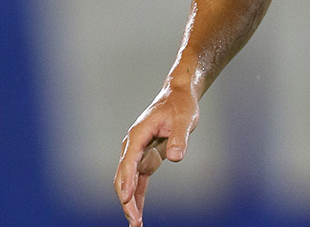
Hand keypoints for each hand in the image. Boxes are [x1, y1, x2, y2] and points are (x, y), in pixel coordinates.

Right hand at [114, 81, 199, 225]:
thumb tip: (175, 157)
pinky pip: (138, 182)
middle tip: (134, 221)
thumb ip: (179, 138)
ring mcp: (137, 153)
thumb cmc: (181, 105)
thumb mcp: (184, 119)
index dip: (127, 182)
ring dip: (130, 203)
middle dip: (127, 200)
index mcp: (138, 135)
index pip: (129, 162)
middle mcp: (133, 145)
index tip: (127, 199)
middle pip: (124, 177)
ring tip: (135, 224)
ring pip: (128, 182)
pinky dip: (137, 196)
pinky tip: (138, 213)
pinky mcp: (145, 159)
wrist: (178, 96)